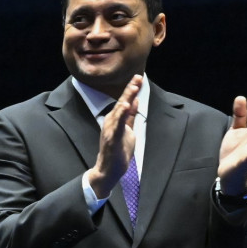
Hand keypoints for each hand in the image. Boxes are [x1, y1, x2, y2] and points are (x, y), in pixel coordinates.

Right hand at [83, 74, 141, 199]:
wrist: (108, 170)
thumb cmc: (117, 151)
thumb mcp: (127, 130)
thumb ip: (130, 117)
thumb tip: (134, 101)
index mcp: (115, 120)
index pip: (124, 101)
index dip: (131, 89)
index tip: (138, 78)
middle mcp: (110, 122)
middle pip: (121, 103)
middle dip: (129, 90)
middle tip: (137, 77)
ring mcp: (110, 130)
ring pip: (118, 112)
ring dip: (125, 100)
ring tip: (132, 89)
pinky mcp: (112, 139)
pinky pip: (117, 125)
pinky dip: (122, 115)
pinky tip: (126, 106)